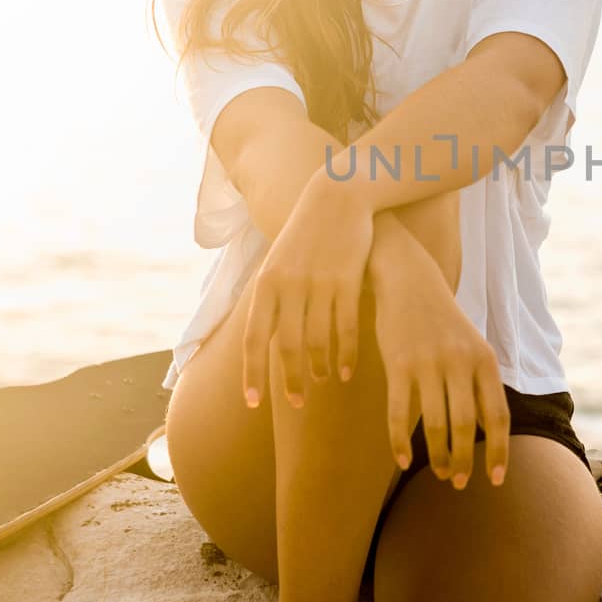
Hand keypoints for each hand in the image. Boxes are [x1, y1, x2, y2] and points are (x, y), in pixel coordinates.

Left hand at [242, 169, 373, 409]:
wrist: (337, 198)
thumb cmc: (305, 237)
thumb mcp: (278, 264)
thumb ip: (271, 300)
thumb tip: (263, 341)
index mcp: (266, 284)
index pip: (254, 338)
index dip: (253, 372)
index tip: (253, 402)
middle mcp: (289, 286)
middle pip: (287, 346)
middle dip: (290, 379)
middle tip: (296, 403)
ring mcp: (320, 283)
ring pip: (317, 340)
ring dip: (319, 368)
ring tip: (323, 381)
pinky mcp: (348, 280)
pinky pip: (346, 327)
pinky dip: (346, 353)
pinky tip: (348, 370)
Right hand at [374, 262, 511, 488]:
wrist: (408, 281)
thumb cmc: (442, 322)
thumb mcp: (471, 346)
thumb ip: (479, 383)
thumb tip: (486, 432)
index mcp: (485, 360)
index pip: (497, 416)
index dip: (498, 451)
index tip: (495, 479)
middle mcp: (460, 362)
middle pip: (466, 426)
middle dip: (463, 462)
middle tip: (457, 483)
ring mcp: (429, 363)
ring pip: (436, 425)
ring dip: (437, 457)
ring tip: (437, 473)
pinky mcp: (398, 364)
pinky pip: (400, 413)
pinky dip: (400, 443)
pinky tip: (402, 461)